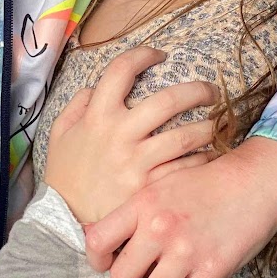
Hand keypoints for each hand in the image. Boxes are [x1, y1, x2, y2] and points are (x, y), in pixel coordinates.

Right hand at [43, 46, 219, 225]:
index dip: (144, 55)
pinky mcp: (149, 189)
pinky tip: (208, 158)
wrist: (64, 222)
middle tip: (210, 91)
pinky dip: (202, 161)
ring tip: (216, 126)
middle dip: (197, 90)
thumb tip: (95, 87)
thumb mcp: (60, 134)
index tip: (159, 55)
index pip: (122, 69)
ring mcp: (136, 163)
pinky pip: (186, 169)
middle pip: (169, 100)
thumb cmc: (66, 176)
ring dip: (207, 128)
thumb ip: (77, 106)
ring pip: (185, 136)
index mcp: (98, 115)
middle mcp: (120, 134)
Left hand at [82, 135, 276, 277]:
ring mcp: (187, 250)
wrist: (255, 178)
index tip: (107, 265)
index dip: (97, 261)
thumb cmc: (207, 181)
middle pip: (121, 277)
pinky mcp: (214, 269)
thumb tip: (102, 234)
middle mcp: (160, 227)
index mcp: (143, 202)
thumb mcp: (163, 183)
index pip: (97, 240)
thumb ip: (136, 209)